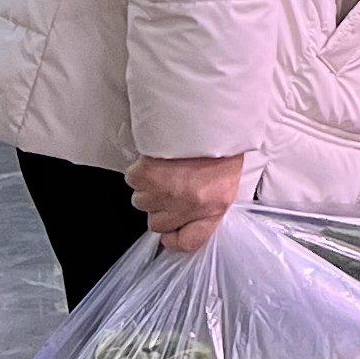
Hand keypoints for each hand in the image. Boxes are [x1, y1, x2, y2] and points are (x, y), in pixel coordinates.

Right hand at [126, 153, 244, 251]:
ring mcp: (166, 191)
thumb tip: (187, 220)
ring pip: (141, 202)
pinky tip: (156, 159)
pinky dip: (140, 170)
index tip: (171, 231)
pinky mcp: (148, 174)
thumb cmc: (222, 145)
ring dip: (149, 187)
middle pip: (157, 223)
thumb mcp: (226, 181)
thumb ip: (208, 205)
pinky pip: (133, 180)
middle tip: (171, 186)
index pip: (187, 242)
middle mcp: (188, 204)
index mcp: (214, 207)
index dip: (174, 238)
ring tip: (166, 168)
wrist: (214, 116)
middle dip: (160, 207)